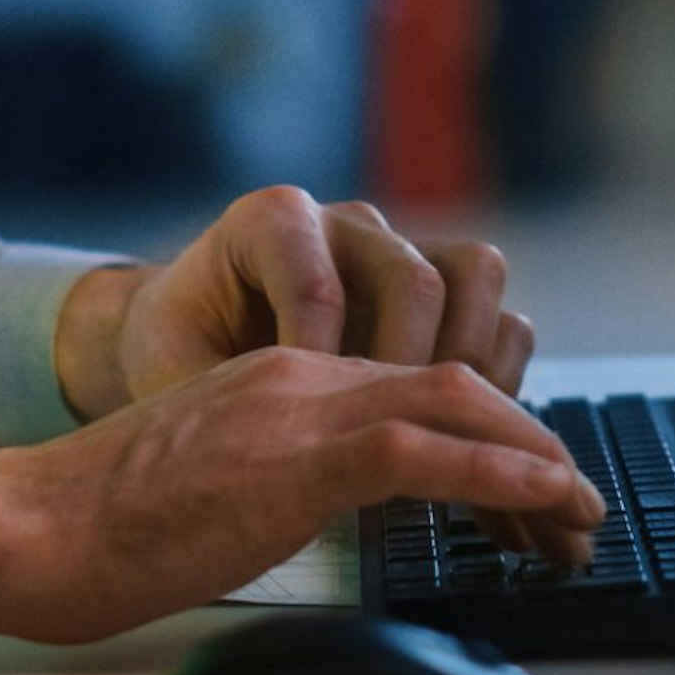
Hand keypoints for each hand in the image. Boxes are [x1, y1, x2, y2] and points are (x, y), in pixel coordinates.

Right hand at [0, 349, 603, 652]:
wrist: (26, 524)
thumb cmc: (96, 528)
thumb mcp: (209, 486)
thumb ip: (273, 481)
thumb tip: (322, 521)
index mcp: (280, 381)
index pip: (412, 389)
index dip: (487, 436)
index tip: (530, 498)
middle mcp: (299, 377)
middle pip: (451, 387)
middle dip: (529, 447)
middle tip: (576, 510)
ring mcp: (296, 408)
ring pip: (452, 405)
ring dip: (531, 460)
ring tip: (578, 513)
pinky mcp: (292, 455)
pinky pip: (418, 449)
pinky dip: (493, 471)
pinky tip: (539, 498)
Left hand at [53, 186, 534, 420]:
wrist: (192, 339)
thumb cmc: (179, 354)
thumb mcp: (173, 370)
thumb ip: (215, 397)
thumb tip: (261, 453)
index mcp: (270, 221)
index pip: (315, 281)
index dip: (318, 359)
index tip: (306, 420)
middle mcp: (346, 222)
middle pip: (412, 278)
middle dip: (401, 370)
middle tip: (379, 437)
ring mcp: (403, 250)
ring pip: (475, 276)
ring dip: (466, 363)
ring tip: (430, 429)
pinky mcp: (445, 292)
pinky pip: (501, 316)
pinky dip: (497, 375)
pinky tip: (455, 431)